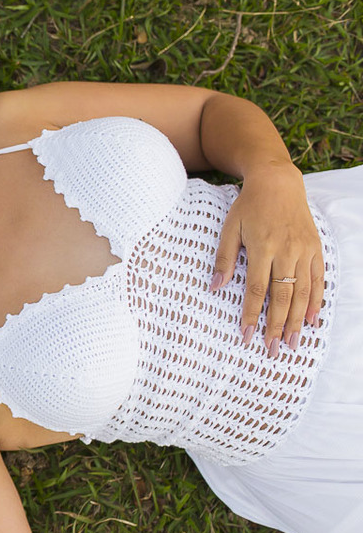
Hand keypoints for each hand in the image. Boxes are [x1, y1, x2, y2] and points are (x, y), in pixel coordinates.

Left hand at [211, 167, 324, 352]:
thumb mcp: (229, 229)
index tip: (247, 335)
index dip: (252, 314)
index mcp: (262, 247)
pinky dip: (316, 301)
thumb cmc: (248, 206)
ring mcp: (304, 250)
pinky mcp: (315, 248)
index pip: (257, 289)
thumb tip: (215, 287)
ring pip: (303, 292)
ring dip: (297, 320)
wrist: (278, 182)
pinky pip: (318, 279)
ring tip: (291, 343)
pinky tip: (311, 319)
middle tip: (272, 350)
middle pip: (283, 296)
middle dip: (277, 325)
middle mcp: (287, 251)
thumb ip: (223, 259)